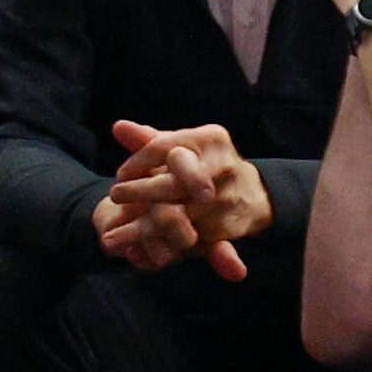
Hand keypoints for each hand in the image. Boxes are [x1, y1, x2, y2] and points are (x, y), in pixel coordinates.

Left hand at [99, 120, 271, 279]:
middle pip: (170, 182)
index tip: (121, 174)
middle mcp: (221, 166)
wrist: (256, 195)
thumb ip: (151, 139)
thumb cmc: (207, 165)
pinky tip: (138, 244)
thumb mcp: (185, 146)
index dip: (137, 162)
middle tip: (115, 196)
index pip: (163, 148)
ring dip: (140, 225)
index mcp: (211, 139)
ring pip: (173, 214)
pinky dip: (157, 241)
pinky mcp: (223, 226)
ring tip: (114, 232)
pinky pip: (183, 237)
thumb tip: (119, 127)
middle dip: (139, 191)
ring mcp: (223, 198)